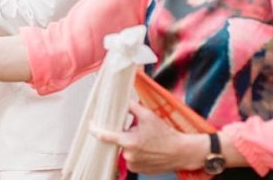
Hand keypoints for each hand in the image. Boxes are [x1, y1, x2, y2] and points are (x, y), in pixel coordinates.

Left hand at [91, 101, 207, 173]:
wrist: (181, 152)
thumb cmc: (166, 135)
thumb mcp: (148, 116)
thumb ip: (131, 107)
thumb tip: (121, 101)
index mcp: (129, 142)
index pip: (105, 136)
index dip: (95, 129)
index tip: (91, 124)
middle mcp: (129, 155)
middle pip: (118, 141)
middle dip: (124, 134)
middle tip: (138, 132)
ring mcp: (133, 164)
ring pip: (124, 150)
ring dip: (130, 144)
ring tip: (146, 141)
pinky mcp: (138, 170)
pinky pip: (131, 159)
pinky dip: (136, 153)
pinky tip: (147, 149)